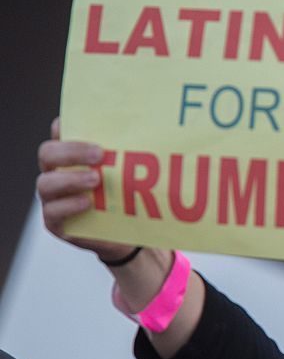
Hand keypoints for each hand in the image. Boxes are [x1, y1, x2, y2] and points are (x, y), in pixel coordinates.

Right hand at [36, 117, 135, 261]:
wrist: (129, 236)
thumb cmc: (129, 197)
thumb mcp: (134, 172)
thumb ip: (136, 153)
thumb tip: (163, 130)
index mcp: (73, 155)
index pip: (60, 131)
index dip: (64, 125)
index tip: (82, 123)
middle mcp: (57, 172)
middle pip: (48, 153)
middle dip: (71, 151)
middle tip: (99, 153)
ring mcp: (53, 198)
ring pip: (46, 183)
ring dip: (71, 179)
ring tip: (96, 179)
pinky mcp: (55, 222)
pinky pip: (53, 212)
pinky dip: (69, 206)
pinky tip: (87, 203)